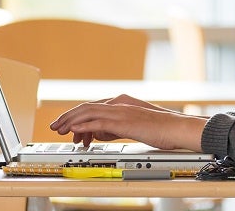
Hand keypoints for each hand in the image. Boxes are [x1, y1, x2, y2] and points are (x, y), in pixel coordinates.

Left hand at [50, 95, 207, 151]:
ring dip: (71, 121)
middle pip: (86, 107)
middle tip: (55, 126)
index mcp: (121, 102)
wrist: (178, 128)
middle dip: (68, 117)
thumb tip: (98, 133)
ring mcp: (121, 110)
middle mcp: (119, 102)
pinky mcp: (124, 121)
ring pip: (88, 112)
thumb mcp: (133, 126)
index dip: (76, 116)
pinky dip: (84, 126)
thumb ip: (114, 127)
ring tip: (60, 129)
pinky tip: (75, 131)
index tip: (66, 126)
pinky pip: (98, 122)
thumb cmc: (161, 129)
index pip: (92, 107)